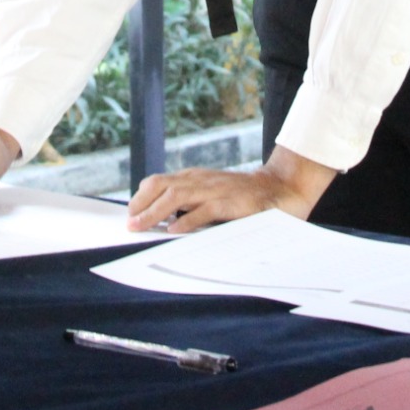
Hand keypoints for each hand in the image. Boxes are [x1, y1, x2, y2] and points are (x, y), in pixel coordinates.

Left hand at [128, 146, 337, 233]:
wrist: (280, 188)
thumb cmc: (244, 196)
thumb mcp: (212, 194)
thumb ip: (191, 203)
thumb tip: (162, 220)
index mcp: (194, 177)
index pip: (158, 181)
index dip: (141, 197)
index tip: (130, 214)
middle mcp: (200, 180)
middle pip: (160, 185)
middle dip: (141, 204)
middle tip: (129, 224)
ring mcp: (215, 190)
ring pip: (176, 196)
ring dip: (154, 212)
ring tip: (140, 227)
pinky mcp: (230, 203)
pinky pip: (203, 210)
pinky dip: (185, 221)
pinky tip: (173, 231)